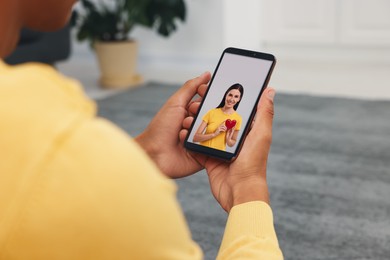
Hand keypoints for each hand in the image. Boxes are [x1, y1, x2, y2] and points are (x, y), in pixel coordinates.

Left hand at [135, 72, 210, 177]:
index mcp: (191, 113)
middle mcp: (197, 126)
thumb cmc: (160, 128)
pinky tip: (187, 141)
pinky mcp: (205, 155)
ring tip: (184, 129)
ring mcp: (201, 141)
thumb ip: (191, 87)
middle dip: (202, 113)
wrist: (153, 153)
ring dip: (198, 127)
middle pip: (213, 115)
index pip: (207, 102)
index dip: (207, 97)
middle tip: (191, 114)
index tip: (203, 93)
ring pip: (214, 130)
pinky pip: (214, 147)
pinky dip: (202, 142)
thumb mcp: (175, 102)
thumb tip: (206, 74)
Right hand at [201, 88, 274, 211]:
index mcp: (247, 131)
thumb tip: (270, 90)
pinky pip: (198, 146)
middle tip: (198, 99)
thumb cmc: (254, 164)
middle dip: (208, 109)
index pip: (238, 110)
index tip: (218, 86)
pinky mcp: (209, 158)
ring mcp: (220, 148)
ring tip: (189, 113)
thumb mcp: (261, 135)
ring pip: (206, 131)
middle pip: (219, 119)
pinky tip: (184, 130)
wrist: (239, 191)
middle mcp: (233, 138)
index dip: (229, 99)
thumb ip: (264, 114)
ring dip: (198, 123)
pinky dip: (191, 139)